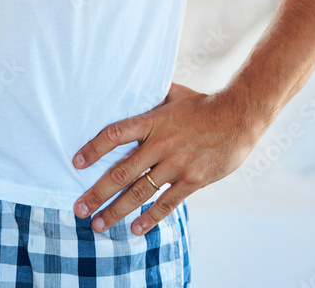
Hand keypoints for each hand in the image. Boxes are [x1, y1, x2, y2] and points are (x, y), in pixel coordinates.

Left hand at [72, 82, 258, 235]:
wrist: (238, 116)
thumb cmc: (202, 103)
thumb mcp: (172, 93)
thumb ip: (151, 97)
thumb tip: (130, 86)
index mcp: (153, 121)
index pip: (116, 134)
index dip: (94, 148)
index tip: (76, 162)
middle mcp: (161, 144)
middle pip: (122, 172)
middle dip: (98, 193)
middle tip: (79, 209)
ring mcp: (177, 164)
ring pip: (140, 192)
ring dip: (117, 211)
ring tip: (99, 225)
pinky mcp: (193, 180)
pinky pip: (167, 202)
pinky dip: (150, 217)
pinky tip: (135, 229)